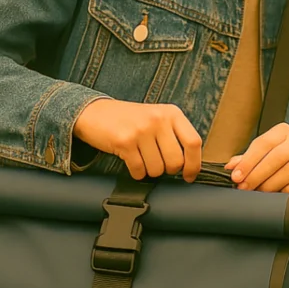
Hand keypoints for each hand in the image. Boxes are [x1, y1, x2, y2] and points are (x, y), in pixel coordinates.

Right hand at [73, 98, 201, 181]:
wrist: (94, 112)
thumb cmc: (128, 119)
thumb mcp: (156, 117)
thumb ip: (174, 134)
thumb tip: (189, 165)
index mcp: (171, 113)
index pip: (193, 142)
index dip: (194, 164)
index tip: (189, 175)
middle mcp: (158, 119)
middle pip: (176, 161)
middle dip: (167, 170)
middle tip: (158, 164)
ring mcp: (141, 129)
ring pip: (157, 169)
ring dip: (150, 171)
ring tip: (142, 159)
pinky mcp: (125, 141)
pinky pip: (139, 170)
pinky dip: (137, 172)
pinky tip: (132, 162)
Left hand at [224, 123, 288, 217]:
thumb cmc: (285, 170)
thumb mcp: (266, 163)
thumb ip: (248, 162)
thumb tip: (229, 167)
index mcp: (284, 131)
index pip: (263, 143)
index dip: (248, 161)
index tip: (236, 177)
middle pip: (276, 155)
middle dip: (258, 174)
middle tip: (245, 189)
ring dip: (272, 183)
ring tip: (261, 194)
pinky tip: (282, 196)